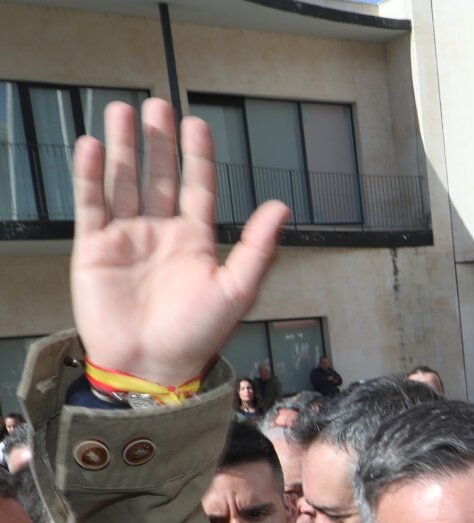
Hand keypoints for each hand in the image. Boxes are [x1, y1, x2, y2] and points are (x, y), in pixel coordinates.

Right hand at [72, 98, 288, 385]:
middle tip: (156, 105)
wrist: (152, 367)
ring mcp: (127, 239)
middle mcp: (161, 234)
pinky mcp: (94, 250)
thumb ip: (257, 248)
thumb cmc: (198, 335)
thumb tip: (282, 208)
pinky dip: (91, 176)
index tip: (196, 122)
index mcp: (196, 241)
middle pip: (158, 176)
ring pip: (124, 182)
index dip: (197, 156)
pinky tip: (94, 147)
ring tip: (123, 110)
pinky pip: (91, 205)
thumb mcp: (237, 290)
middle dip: (157, 142)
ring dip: (123, 148)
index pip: (197, 187)